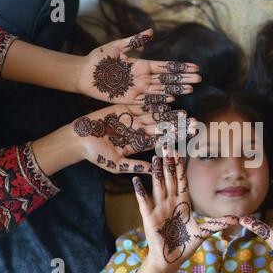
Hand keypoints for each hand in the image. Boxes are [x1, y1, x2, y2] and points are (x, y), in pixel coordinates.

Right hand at [71, 103, 196, 173]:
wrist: (78, 139)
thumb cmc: (96, 155)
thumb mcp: (117, 164)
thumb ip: (136, 165)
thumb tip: (154, 172)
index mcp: (139, 145)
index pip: (161, 142)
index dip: (175, 139)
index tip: (189, 138)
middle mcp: (138, 132)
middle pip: (162, 128)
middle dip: (178, 126)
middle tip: (195, 123)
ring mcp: (132, 120)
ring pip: (154, 116)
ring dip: (169, 114)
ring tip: (184, 113)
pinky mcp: (124, 109)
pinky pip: (140, 105)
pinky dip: (152, 103)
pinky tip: (167, 101)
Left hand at [77, 28, 200, 102]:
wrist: (83, 74)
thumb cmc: (98, 60)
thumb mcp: (116, 47)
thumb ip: (134, 41)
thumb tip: (151, 31)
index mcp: (142, 65)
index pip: (165, 66)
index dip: (180, 67)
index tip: (194, 67)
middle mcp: (143, 78)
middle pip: (167, 79)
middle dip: (183, 79)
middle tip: (198, 79)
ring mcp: (138, 89)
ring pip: (161, 90)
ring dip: (176, 90)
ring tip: (190, 89)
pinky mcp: (130, 99)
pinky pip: (147, 101)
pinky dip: (159, 101)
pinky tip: (171, 99)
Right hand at [132, 147, 237, 272]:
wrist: (170, 260)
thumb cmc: (185, 245)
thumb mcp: (203, 232)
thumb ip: (217, 223)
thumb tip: (235, 218)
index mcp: (183, 203)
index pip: (182, 181)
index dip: (180, 167)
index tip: (180, 152)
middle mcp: (170, 203)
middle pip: (170, 179)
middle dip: (169, 163)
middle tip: (167, 146)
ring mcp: (159, 209)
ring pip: (158, 186)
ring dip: (157, 172)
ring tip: (156, 157)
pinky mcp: (149, 218)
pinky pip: (144, 202)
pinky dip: (139, 191)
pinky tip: (137, 180)